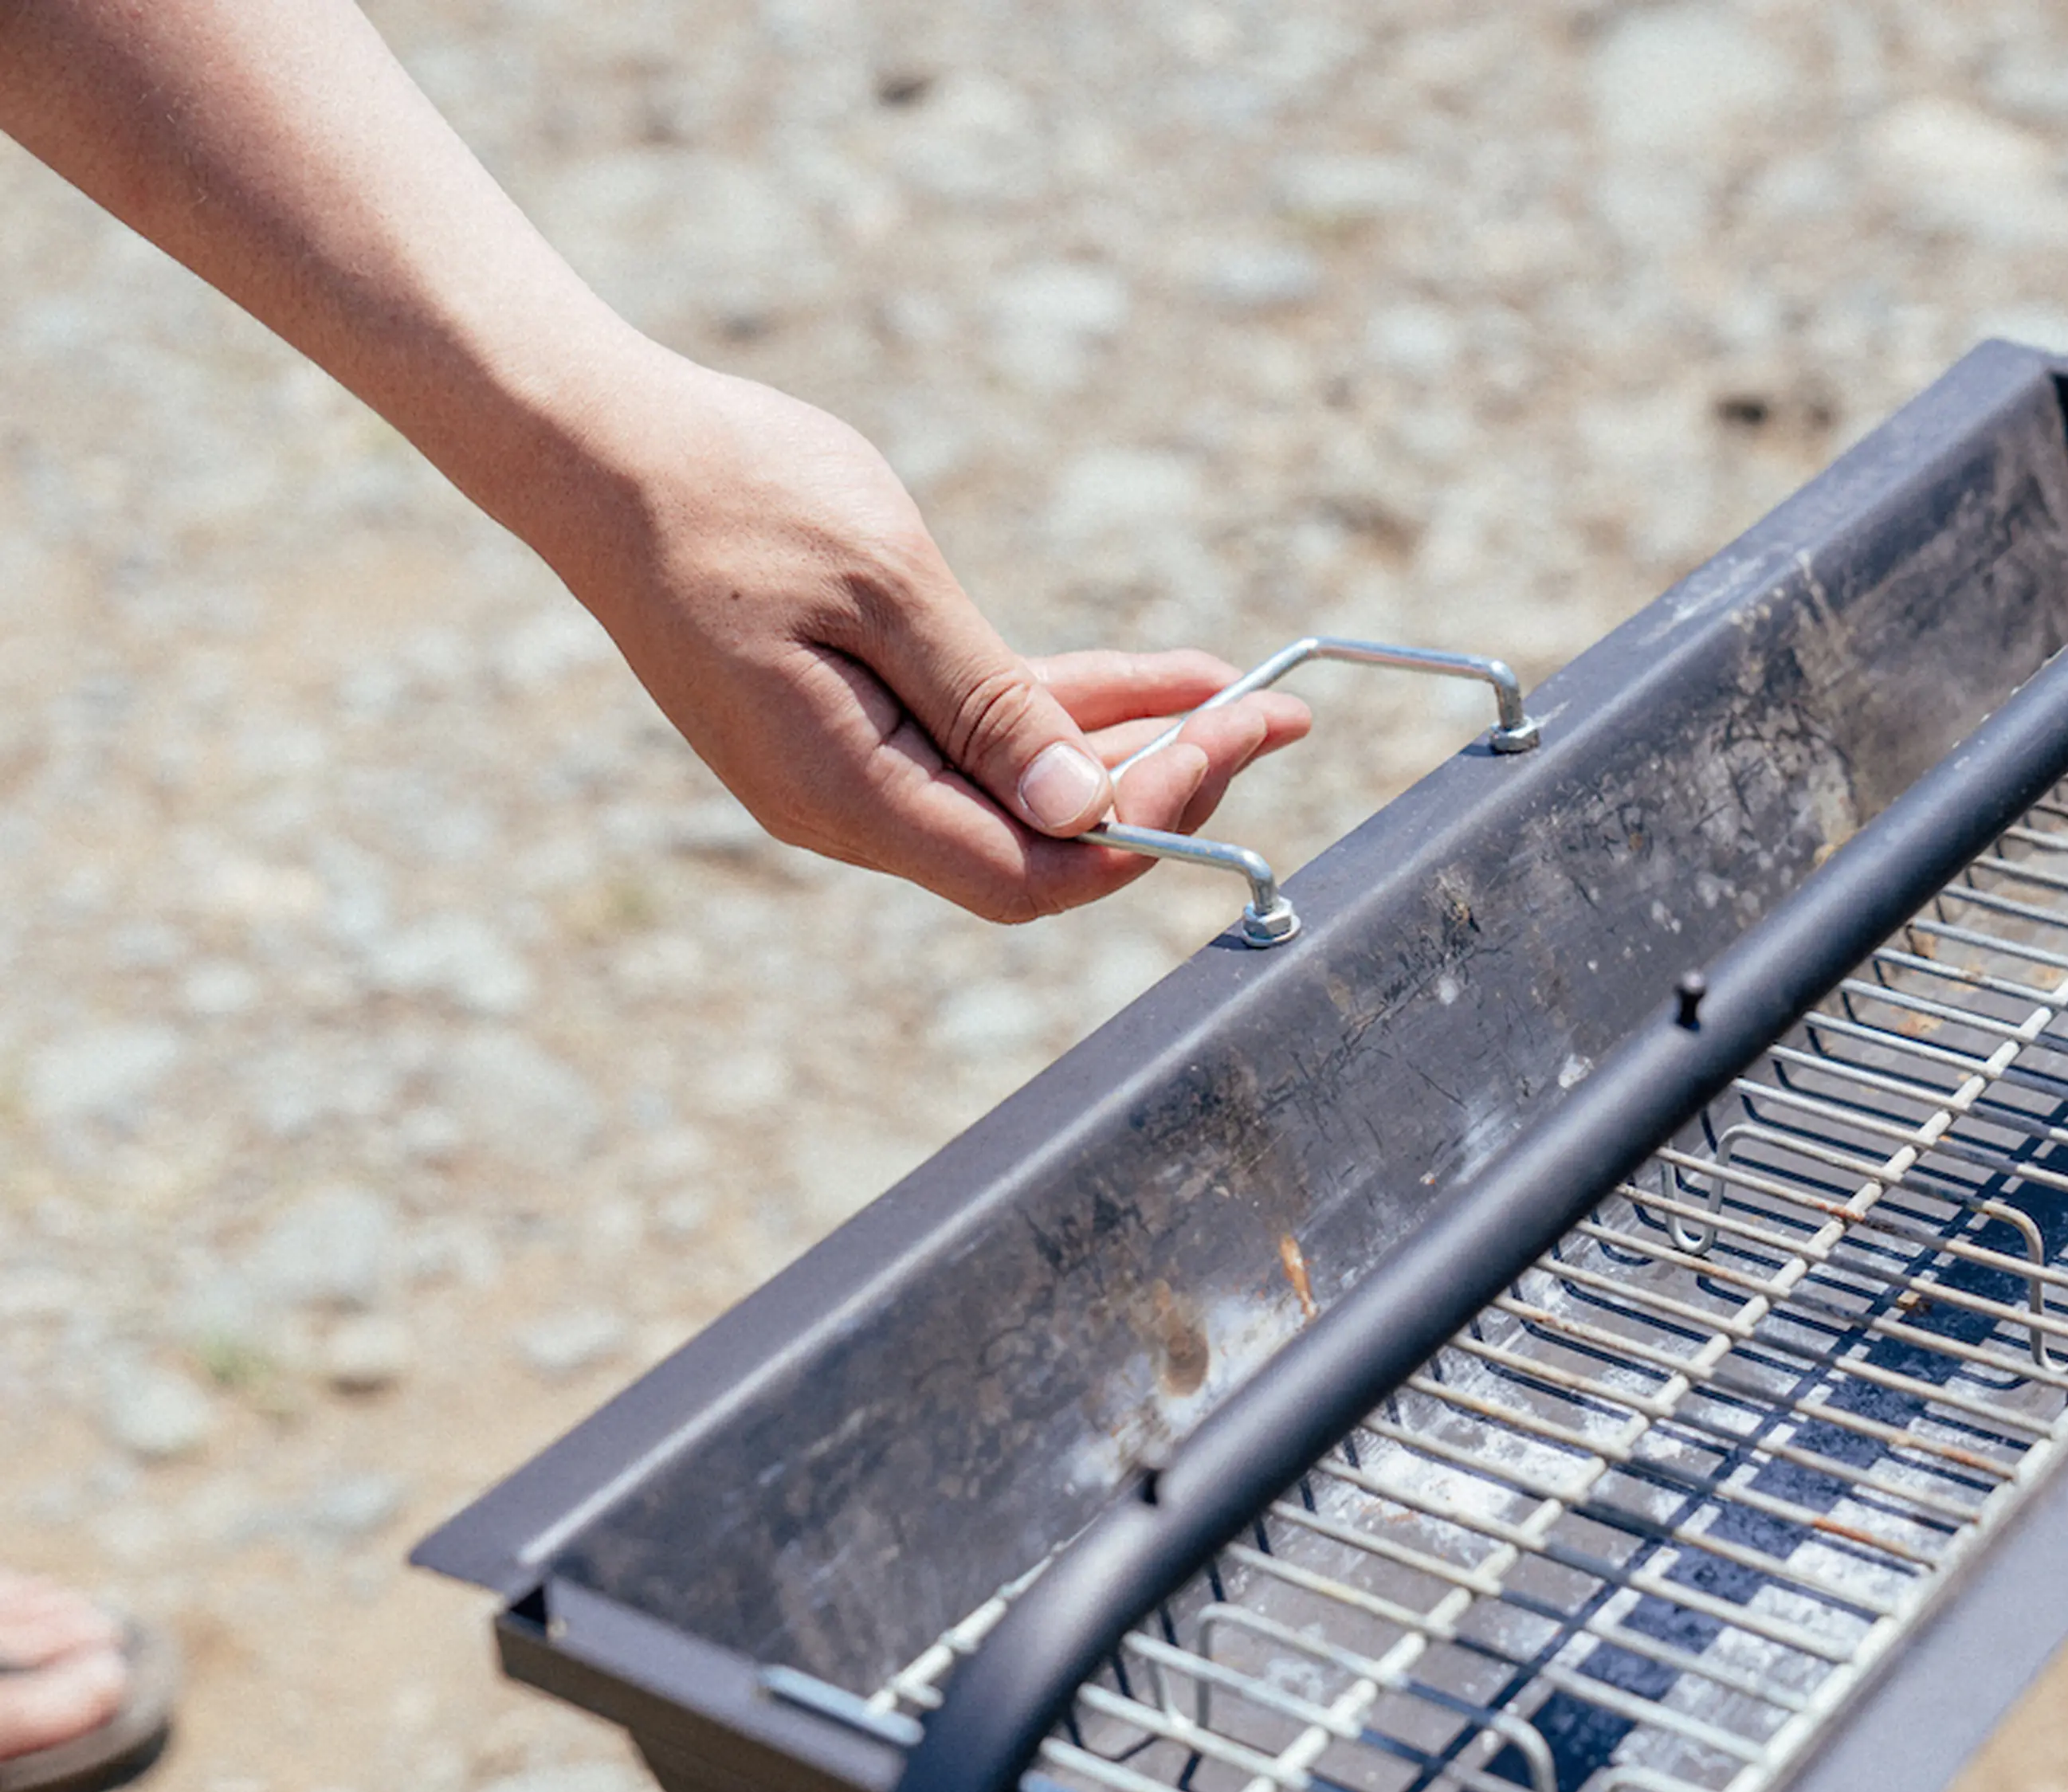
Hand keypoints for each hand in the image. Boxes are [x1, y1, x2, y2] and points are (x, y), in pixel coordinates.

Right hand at [535, 355, 1310, 922]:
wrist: (600, 448)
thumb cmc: (735, 496)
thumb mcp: (888, 589)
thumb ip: (993, 707)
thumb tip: (1088, 807)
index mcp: (850, 797)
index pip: (1035, 872)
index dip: (1146, 830)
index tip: (1232, 745)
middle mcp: (848, 810)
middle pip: (1040, 842)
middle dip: (1165, 786)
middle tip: (1272, 716)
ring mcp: (848, 771)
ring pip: (1020, 787)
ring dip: (1130, 745)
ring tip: (1241, 695)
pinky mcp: (850, 723)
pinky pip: (979, 737)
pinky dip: (1065, 709)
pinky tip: (1158, 675)